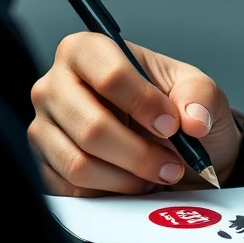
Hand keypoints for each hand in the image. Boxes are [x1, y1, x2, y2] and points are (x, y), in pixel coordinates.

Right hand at [29, 33, 242, 194]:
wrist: (165, 142)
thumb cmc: (172, 107)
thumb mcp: (198, 91)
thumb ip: (200, 96)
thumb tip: (193, 119)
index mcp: (89, 50)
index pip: (108, 74)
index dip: (143, 103)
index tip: (171, 124)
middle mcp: (56, 84)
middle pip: (92, 126)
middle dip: (140, 153)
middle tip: (172, 163)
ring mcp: (44, 126)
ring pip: (80, 163)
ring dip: (128, 177)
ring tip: (157, 172)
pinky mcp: (43, 165)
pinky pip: (72, 189)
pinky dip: (111, 192)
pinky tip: (132, 181)